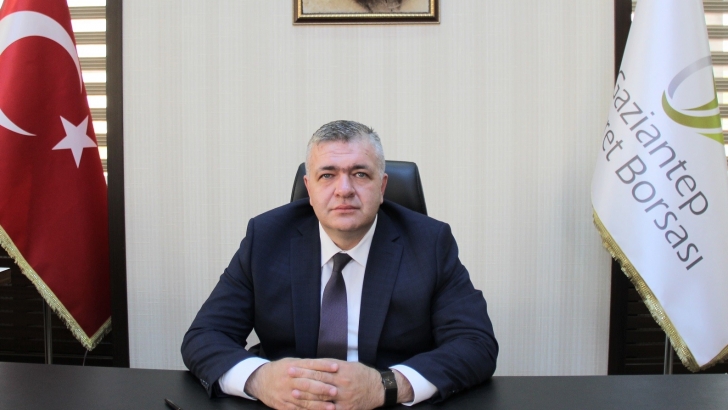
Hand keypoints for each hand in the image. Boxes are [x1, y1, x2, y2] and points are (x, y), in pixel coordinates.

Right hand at [245, 358, 337, 409]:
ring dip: (319, 404)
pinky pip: (297, 409)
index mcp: (292, 366)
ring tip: (332, 406)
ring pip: (304, 399)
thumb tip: (328, 364)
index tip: (336, 367)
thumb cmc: (280, 370)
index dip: (324, 366)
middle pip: (307, 383)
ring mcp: (285, 393)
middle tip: (335, 391)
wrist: (258, 380)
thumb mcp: (292, 362)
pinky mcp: (282, 405)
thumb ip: (308, 365)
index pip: (310, 365)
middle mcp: (289, 380)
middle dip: (322, 388)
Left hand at [289, 360, 413, 409]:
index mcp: (342, 371)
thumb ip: (331, 365)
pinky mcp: (346, 409)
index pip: (319, 370)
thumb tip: (313, 363)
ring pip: (322, 397)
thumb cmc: (362, 374)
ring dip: (306, 396)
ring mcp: (344, 398)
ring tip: (293, 393)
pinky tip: (307, 408)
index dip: (304, 369)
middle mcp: (342, 385)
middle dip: (301, 380)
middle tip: (288, 377)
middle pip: (318, 383)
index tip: (292, 367)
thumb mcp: (348, 365)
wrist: (379, 388)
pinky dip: (318, 409)